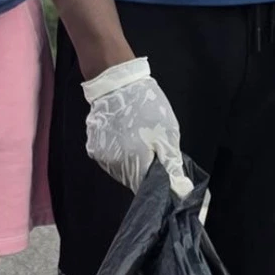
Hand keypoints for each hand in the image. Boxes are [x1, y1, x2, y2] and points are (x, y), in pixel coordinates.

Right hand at [82, 57, 192, 196]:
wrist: (116, 84)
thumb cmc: (146, 106)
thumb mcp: (167, 134)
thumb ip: (172, 165)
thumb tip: (181, 190)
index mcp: (135, 163)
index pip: (146, 188)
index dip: (156, 183)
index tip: (163, 172)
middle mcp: (115, 165)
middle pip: (132, 180)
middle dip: (144, 170)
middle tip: (151, 149)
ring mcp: (101, 157)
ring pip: (120, 171)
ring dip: (131, 163)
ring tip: (136, 140)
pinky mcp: (93, 148)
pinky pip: (109, 159)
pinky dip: (118, 154)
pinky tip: (124, 137)